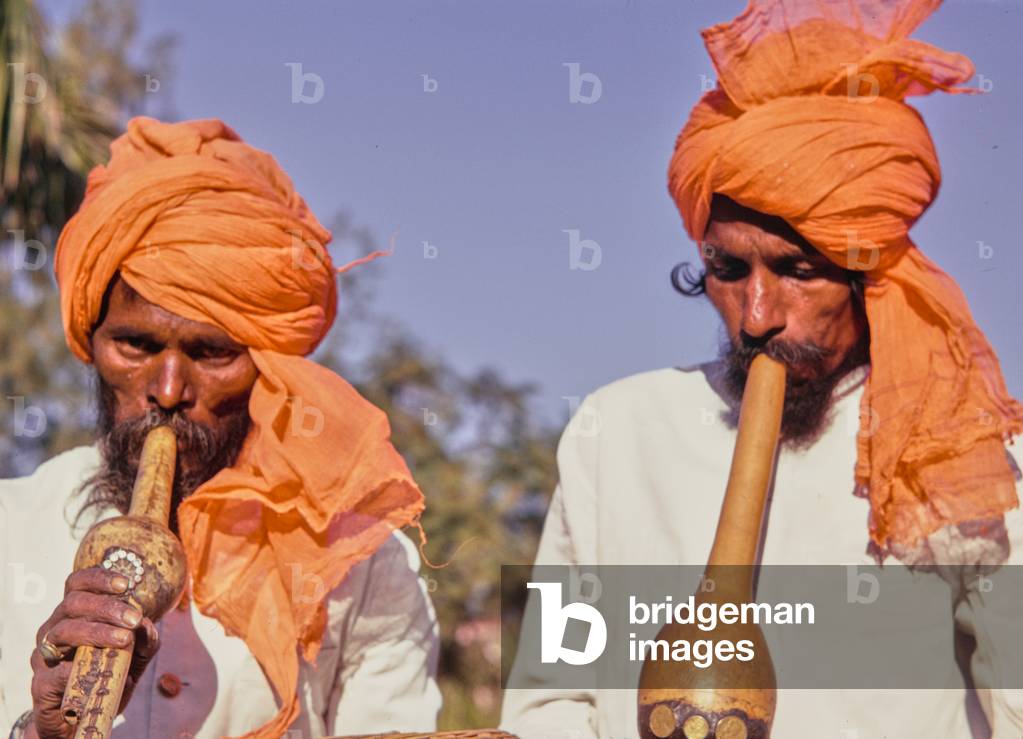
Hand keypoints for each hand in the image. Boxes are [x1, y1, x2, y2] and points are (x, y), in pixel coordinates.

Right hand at [28, 567, 159, 738]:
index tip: (125, 584)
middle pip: (73, 603)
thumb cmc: (106, 679)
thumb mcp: (135, 659)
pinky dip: (79, 667)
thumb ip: (146, 642)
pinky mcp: (41, 683)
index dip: (98, 578)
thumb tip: (148, 625)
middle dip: (107, 607)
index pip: (77, 584)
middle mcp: (54, 628)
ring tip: (123, 639)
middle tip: (133, 619)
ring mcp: (44, 655)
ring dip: (97, 632)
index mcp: (73, 615)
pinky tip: (96, 669)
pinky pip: (56, 670)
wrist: (79, 720)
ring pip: (64, 630)